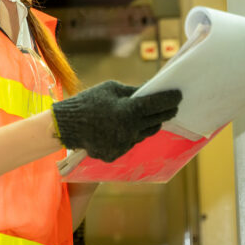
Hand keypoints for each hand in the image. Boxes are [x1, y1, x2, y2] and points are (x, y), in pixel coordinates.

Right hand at [51, 81, 181, 161]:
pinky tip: (122, 128)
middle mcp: (130, 131)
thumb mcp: (111, 89)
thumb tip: (151, 92)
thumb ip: (133, 92)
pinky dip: (130, 135)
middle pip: (157, 121)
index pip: (157, 105)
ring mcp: (123, 145)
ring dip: (148, 124)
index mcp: (129, 111)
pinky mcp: (116, 155)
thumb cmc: (89, 102)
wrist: (66, 126)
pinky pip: (130, 143)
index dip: (170, 99)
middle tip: (171, 106)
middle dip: (166, 112)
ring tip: (147, 116)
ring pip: (145, 133)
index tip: (178, 95)